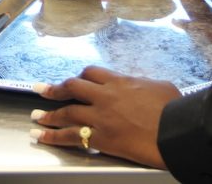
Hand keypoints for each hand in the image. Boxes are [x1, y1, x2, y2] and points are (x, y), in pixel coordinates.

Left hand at [29, 66, 180, 168]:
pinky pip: (71, 136)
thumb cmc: (174, 109)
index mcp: (120, 81)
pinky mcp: (100, 138)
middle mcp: (105, 96)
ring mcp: (100, 117)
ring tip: (36, 116)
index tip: (73, 80)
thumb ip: (143, 84)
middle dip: (55, 89)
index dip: (79, 76)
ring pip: (67, 111)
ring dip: (49, 114)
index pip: (92, 73)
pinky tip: (41, 137)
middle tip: (41, 90)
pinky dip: (53, 136)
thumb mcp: (160, 86)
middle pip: (73, 87)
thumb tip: (141, 87)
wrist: (175, 131)